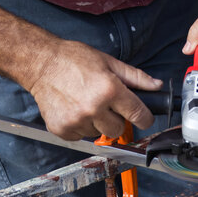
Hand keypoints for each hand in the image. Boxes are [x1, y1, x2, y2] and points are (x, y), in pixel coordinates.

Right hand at [29, 40, 160, 140]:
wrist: (40, 64)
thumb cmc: (73, 60)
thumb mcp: (108, 62)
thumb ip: (135, 77)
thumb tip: (156, 86)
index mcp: (109, 90)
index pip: (138, 115)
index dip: (145, 118)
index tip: (143, 118)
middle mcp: (94, 108)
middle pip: (118, 130)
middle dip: (116, 119)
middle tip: (106, 105)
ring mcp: (77, 121)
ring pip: (99, 134)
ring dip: (97, 123)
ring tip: (86, 104)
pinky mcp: (63, 129)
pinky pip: (81, 136)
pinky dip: (81, 126)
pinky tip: (74, 110)